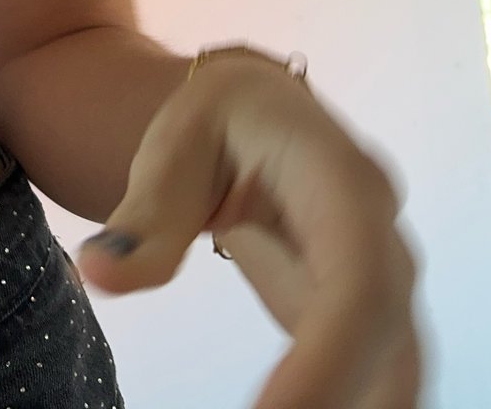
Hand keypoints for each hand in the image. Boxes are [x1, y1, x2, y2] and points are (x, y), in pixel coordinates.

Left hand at [74, 53, 423, 408]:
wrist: (258, 112)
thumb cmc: (217, 122)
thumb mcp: (172, 149)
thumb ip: (144, 220)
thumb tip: (97, 270)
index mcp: (338, 179)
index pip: (356, 277)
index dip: (331, 355)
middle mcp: (379, 235)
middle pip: (386, 334)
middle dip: (341, 398)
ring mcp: (381, 276)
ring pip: (393, 363)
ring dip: (353, 405)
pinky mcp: (363, 313)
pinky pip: (372, 372)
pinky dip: (342, 401)